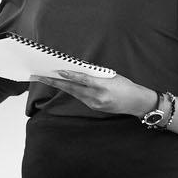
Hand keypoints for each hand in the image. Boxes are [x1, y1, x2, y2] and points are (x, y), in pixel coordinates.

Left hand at [34, 69, 153, 115]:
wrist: (136, 102)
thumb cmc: (126, 86)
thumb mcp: (113, 76)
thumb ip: (96, 74)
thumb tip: (79, 70)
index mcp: (103, 86)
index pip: (84, 80)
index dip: (71, 75)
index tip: (59, 71)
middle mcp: (97, 97)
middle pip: (73, 88)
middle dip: (55, 82)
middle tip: (41, 76)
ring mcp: (95, 104)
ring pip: (74, 93)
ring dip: (61, 86)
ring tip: (48, 79)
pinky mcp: (94, 108)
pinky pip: (80, 97)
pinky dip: (72, 90)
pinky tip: (65, 85)